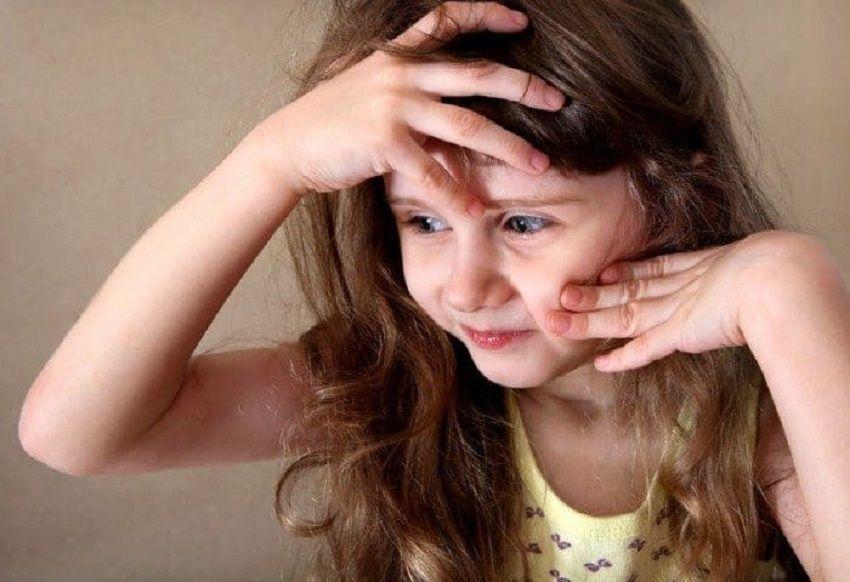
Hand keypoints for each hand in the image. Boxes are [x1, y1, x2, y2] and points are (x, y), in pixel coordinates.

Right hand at [247, 1, 565, 216]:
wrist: (288, 144)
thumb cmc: (331, 120)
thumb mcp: (369, 88)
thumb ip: (411, 93)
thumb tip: (451, 116)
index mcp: (399, 57)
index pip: (447, 20)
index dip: (485, 13)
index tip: (521, 18)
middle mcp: (402, 74)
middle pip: (477, 76)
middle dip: (524, 87)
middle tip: (559, 100)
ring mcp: (394, 106)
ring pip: (467, 125)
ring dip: (508, 147)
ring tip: (539, 167)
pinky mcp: (384, 142)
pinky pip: (432, 171)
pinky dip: (457, 194)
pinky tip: (478, 211)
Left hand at [545, 230, 812, 371]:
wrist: (778, 279)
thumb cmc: (778, 270)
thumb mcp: (758, 263)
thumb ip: (747, 271)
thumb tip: (769, 262)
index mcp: (696, 268)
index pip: (651, 270)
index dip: (626, 271)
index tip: (606, 272)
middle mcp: (678, 288)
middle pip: (626, 291)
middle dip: (593, 295)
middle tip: (562, 294)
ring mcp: (675, 310)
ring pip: (622, 317)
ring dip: (590, 321)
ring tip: (558, 320)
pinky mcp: (678, 332)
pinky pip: (643, 348)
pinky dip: (622, 358)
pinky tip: (600, 364)